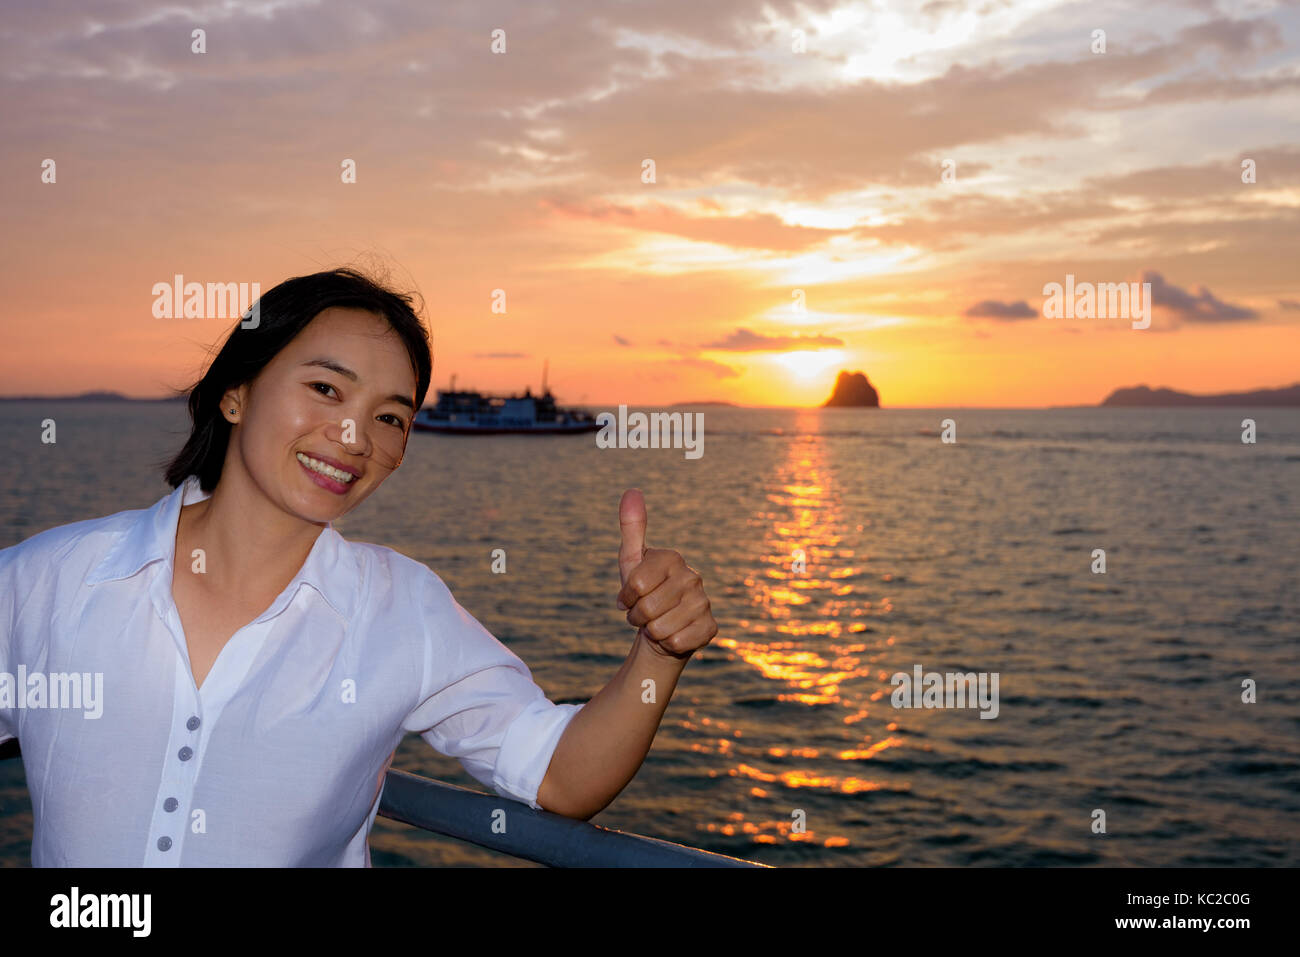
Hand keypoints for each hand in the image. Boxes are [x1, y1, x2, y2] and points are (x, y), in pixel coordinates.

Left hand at [615, 488, 717, 660]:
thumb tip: (632, 490)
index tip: (629, 597)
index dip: (626, 597)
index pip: (636, 583)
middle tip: (643, 613)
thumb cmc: (643, 594)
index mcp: (672, 558)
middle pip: (647, 608)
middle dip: (637, 617)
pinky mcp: (711, 627)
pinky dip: (668, 644)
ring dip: (652, 632)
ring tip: (657, 623)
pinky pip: (677, 642)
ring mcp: (704, 602)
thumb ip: (631, 527)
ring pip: (661, 628)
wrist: (661, 630)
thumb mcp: (631, 561)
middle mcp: (693, 577)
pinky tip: (673, 634)